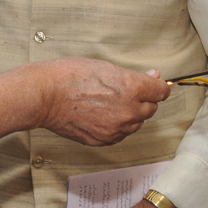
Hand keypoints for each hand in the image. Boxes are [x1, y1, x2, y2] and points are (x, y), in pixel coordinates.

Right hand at [36, 59, 168, 145]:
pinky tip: (102, 114)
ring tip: (109, 102)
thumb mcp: (107, 67)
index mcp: (133, 88)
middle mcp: (129, 111)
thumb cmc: (71, 76)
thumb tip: (153, 78)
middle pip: (150, 109)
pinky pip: (119, 134)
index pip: (161, 92)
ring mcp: (116, 128)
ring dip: (130, 115)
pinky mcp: (104, 140)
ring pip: (135, 123)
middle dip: (143, 100)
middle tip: (126, 91)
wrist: (45, 96)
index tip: (155, 85)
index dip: (158, 87)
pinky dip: (116, 126)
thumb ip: (134, 76)